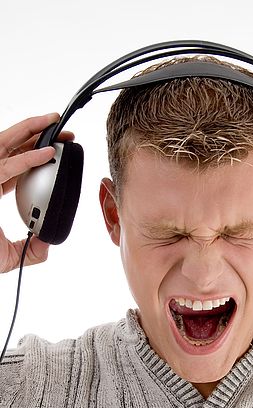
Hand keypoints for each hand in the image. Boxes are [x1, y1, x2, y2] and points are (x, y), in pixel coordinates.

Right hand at [0, 113, 73, 272]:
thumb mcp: (8, 256)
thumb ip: (30, 251)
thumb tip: (48, 244)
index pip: (13, 164)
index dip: (33, 153)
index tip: (56, 149)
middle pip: (10, 147)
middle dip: (37, 134)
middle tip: (64, 130)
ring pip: (4, 144)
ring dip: (30, 130)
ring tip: (54, 122)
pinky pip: (6, 167)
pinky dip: (28, 159)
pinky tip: (48, 153)